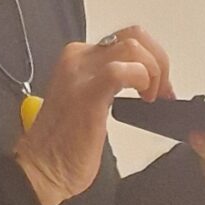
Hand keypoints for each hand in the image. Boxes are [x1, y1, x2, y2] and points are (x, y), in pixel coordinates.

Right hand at [14, 29, 167, 204]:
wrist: (42, 168)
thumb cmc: (65, 145)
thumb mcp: (89, 100)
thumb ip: (109, 84)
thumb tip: (143, 82)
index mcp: (78, 59)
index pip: (125, 40)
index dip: (151, 60)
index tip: (159, 87)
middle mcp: (78, 59)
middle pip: (134, 36)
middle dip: (158, 60)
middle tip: (162, 90)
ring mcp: (81, 73)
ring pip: (133, 46)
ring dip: (154, 71)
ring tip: (152, 97)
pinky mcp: (88, 93)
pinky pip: (122, 70)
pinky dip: (143, 80)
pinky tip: (144, 99)